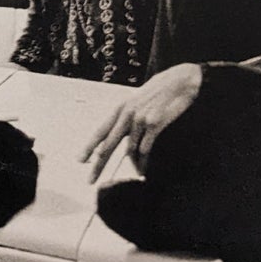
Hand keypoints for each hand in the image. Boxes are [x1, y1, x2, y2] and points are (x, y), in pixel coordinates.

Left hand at [80, 63, 203, 179]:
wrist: (181, 81)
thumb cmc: (159, 92)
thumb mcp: (137, 100)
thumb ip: (127, 117)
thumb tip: (119, 138)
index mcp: (119, 109)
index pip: (100, 131)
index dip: (88, 147)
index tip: (79, 160)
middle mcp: (126, 114)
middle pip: (108, 145)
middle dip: (98, 165)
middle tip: (90, 180)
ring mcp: (140, 119)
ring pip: (130, 151)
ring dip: (133, 165)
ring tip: (137, 173)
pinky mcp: (154, 124)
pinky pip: (145, 150)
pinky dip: (143, 163)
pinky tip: (143, 170)